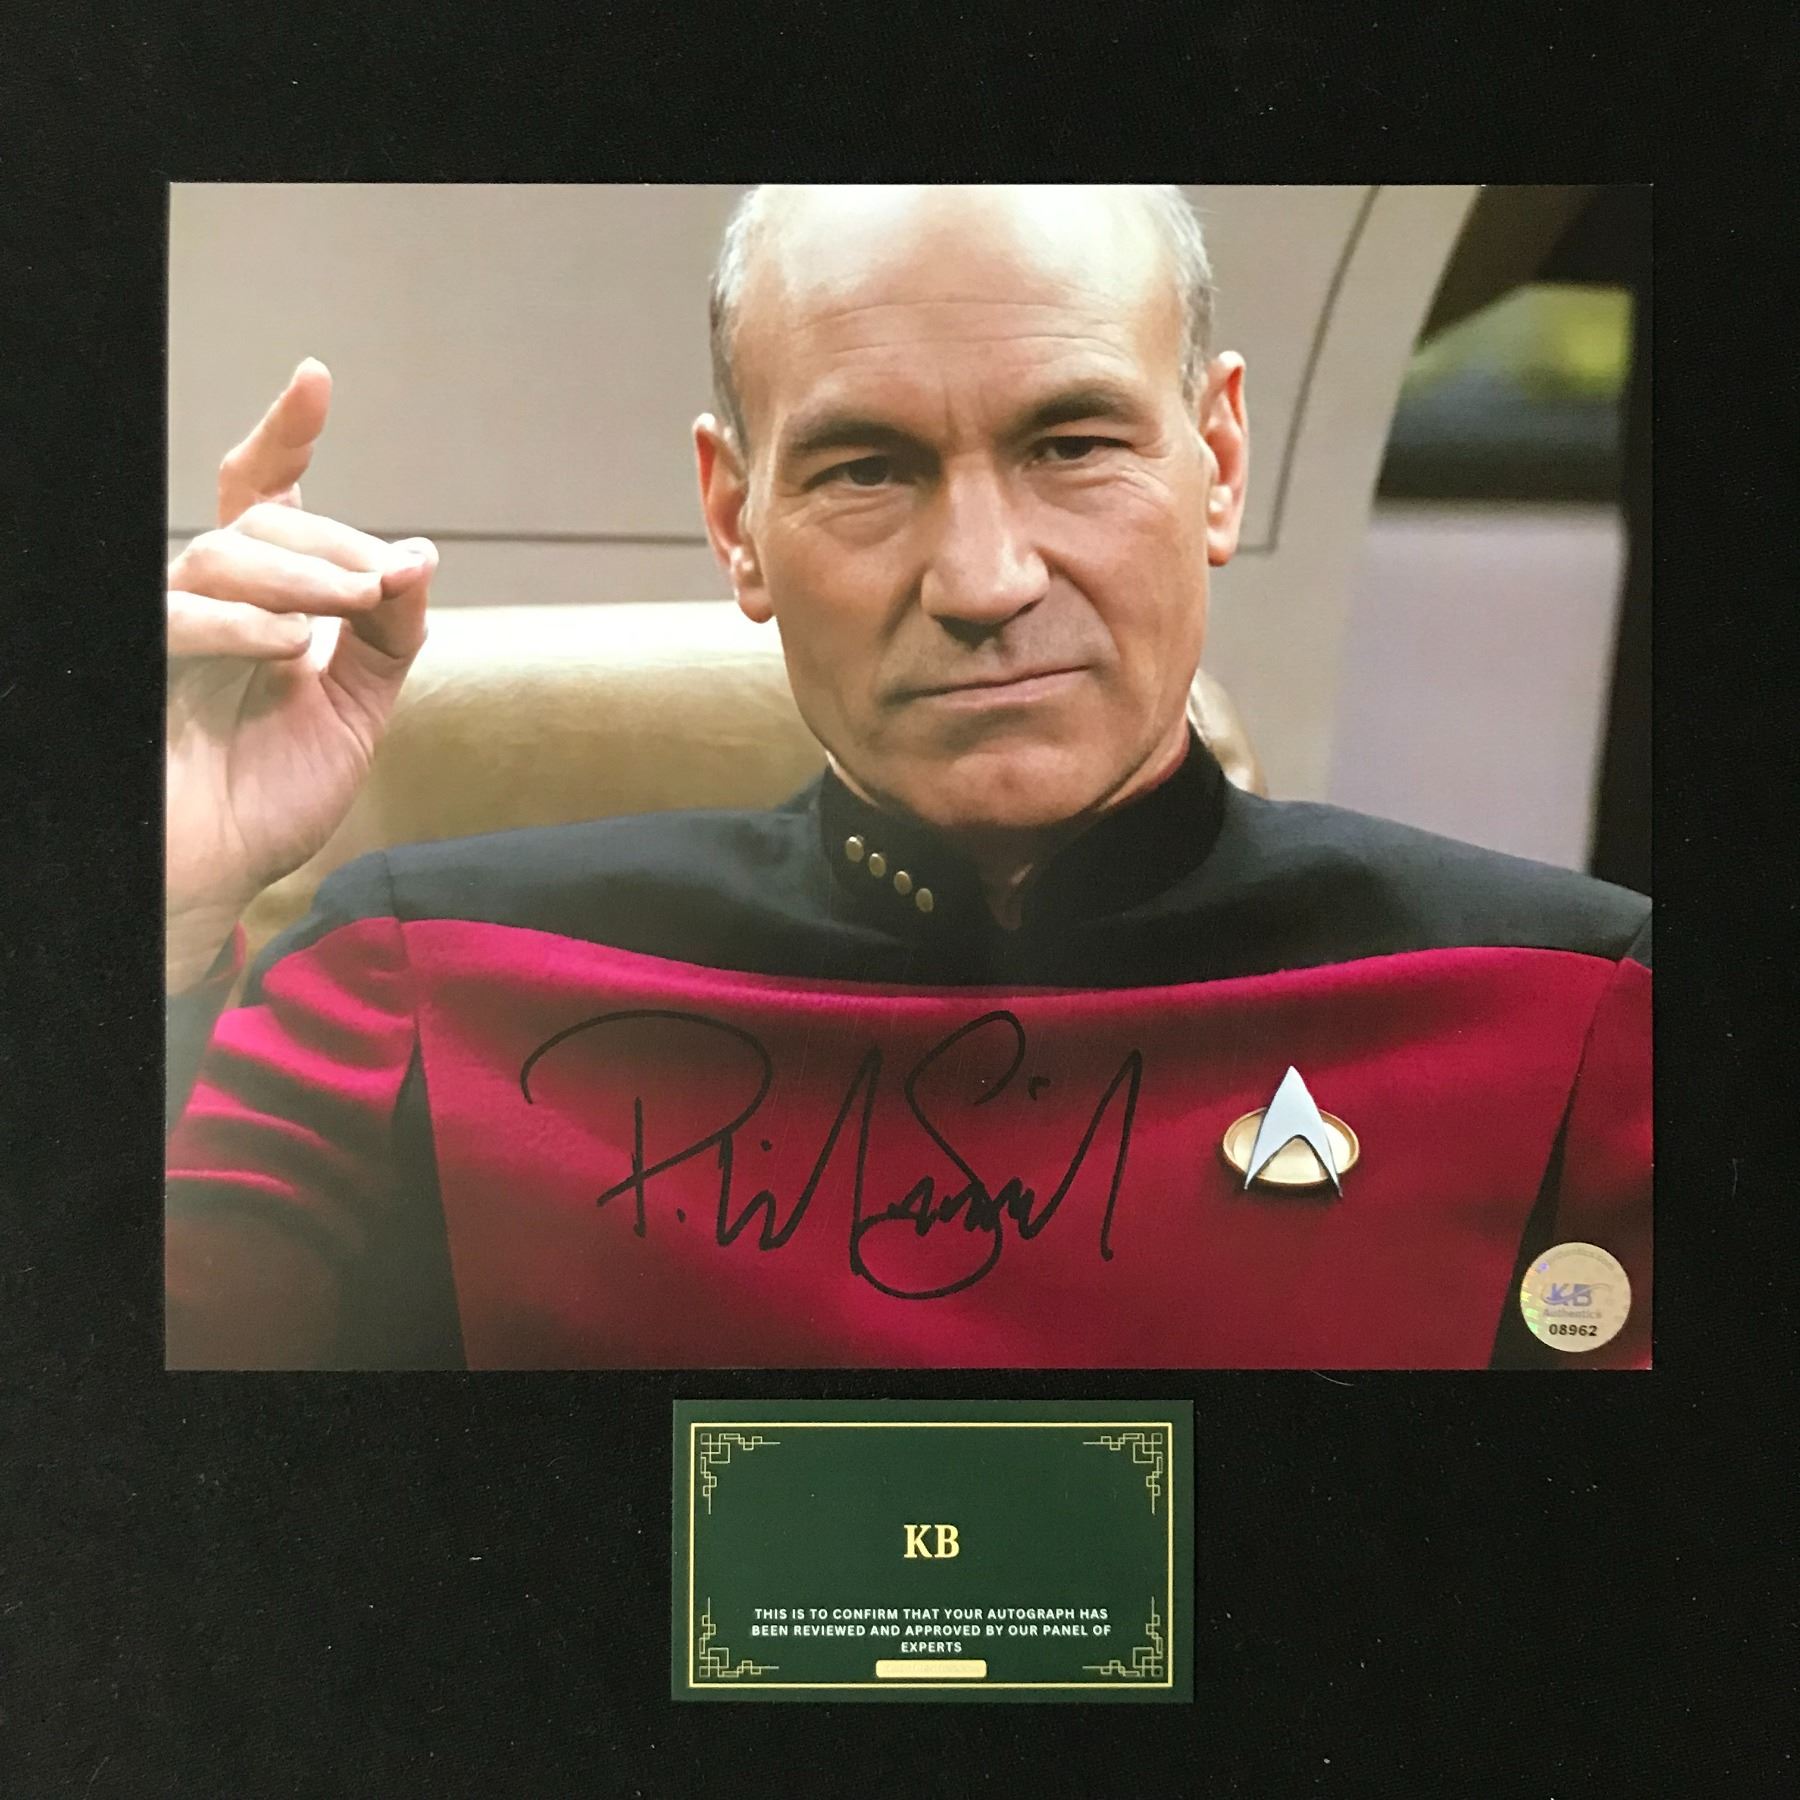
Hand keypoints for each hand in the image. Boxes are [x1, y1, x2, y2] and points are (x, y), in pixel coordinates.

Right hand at [165, 359, 435, 989]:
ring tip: (355, 605)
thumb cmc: (274, 792)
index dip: (286, 439)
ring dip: (304, 572)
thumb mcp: (358, 708)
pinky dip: (240, 621)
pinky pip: (178, 618)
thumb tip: (419, 555)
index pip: (267, 499)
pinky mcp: (149, 672)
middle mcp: (215, 603)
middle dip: (337, 541)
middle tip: (390, 580)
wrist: (228, 874)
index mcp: (265, 603)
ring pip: (225, 555)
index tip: (314, 380)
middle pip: (262, 521)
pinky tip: (289, 643)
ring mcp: (176, 633)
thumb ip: (391, 635)